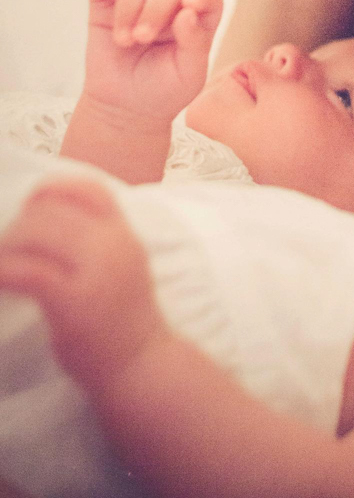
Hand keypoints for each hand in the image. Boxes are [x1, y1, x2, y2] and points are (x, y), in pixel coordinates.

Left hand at [0, 177, 167, 389]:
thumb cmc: (124, 317)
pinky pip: (27, 271)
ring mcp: (95, 272)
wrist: (140, 365)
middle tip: (9, 245)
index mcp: (124, 233)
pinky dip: (4, 270)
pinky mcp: (73, 302)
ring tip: (3, 261)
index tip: (33, 202)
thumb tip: (49, 217)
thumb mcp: (123, 264)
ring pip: (37, 233)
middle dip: (21, 222)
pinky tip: (0, 279)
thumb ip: (99, 239)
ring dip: (8, 244)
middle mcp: (113, 245)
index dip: (55, 186)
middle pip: (53, 209)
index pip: (90, 188)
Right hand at [83, 0, 222, 122]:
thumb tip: (187, 12)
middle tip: (142, 38)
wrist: (125, 108)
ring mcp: (137, 5)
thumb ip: (194, 43)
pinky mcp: (106, 8)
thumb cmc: (165, 91)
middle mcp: (169, 8)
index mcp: (196, 21)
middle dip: (154, 11)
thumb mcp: (189, 76)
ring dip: (128, 8)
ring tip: (124, 41)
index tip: (189, 6)